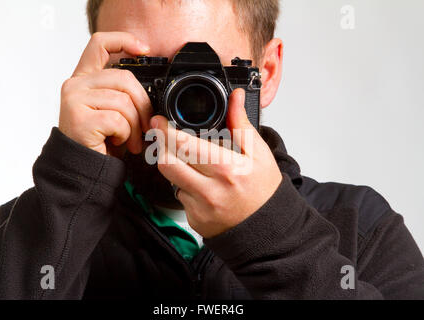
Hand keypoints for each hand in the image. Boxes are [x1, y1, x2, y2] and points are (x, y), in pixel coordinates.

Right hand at [59, 32, 152, 155]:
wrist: (84, 169)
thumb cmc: (100, 141)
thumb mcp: (112, 110)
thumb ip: (122, 92)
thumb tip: (149, 90)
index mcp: (84, 79)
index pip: (100, 43)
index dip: (124, 40)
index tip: (144, 50)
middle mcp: (75, 85)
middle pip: (124, 78)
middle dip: (142, 104)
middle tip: (144, 126)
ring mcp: (74, 100)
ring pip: (123, 101)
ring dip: (134, 125)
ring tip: (129, 140)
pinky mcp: (79, 118)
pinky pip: (117, 120)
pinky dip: (124, 134)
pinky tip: (117, 142)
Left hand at [151, 89, 282, 237]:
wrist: (267, 228)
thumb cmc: (264, 191)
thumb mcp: (259, 153)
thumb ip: (242, 124)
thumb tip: (236, 97)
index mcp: (226, 169)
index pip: (183, 146)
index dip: (165, 131)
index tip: (159, 121)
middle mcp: (209, 191)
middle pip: (167, 163)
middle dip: (160, 146)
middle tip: (163, 136)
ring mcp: (199, 208)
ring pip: (170, 180)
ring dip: (173, 165)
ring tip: (188, 159)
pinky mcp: (194, 220)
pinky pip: (180, 197)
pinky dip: (185, 186)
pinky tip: (201, 184)